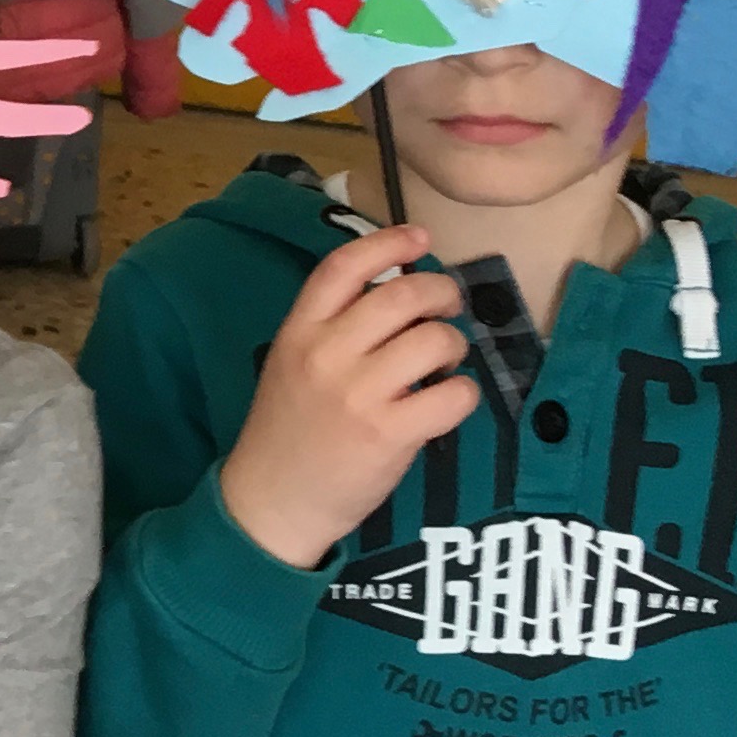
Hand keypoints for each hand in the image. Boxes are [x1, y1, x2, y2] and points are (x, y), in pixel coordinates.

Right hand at [216, 225, 476, 567]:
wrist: (273, 499)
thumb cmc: (288, 428)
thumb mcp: (290, 362)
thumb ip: (332, 327)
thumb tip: (399, 294)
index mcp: (298, 331)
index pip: (343, 267)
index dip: (388, 243)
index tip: (420, 237)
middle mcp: (326, 354)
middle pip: (401, 296)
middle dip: (441, 293)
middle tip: (448, 307)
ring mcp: (359, 394)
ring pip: (434, 341)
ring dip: (453, 346)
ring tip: (444, 363)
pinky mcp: (390, 433)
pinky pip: (453, 395)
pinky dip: (464, 393)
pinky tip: (449, 401)